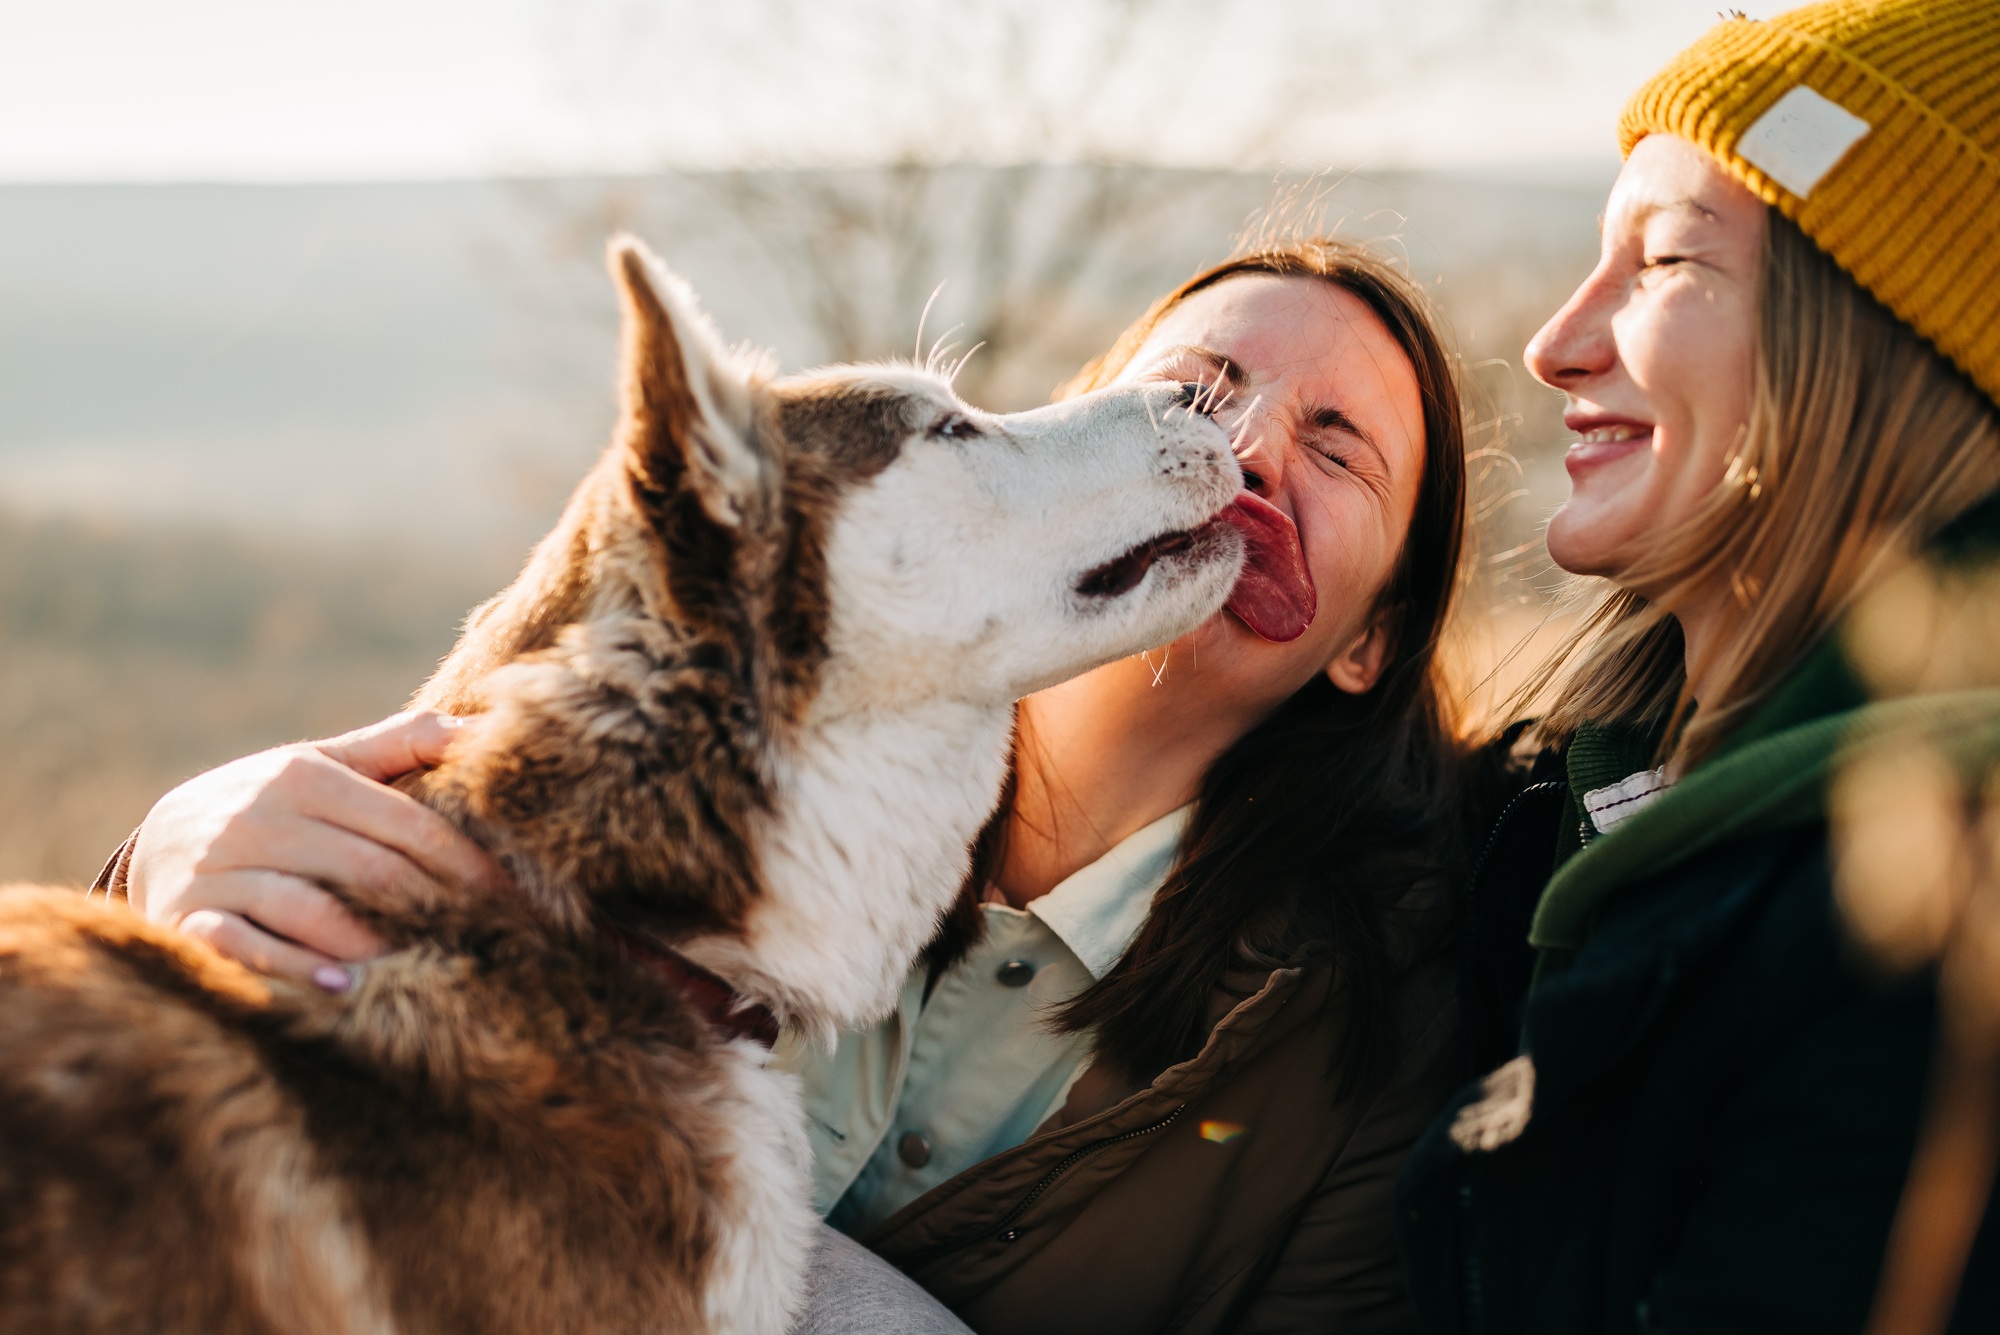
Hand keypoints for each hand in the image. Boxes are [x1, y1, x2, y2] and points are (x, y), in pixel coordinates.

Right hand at [128, 711, 506, 989]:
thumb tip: (484, 726)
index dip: (472, 868)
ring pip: (312, 910)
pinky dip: (292, 966)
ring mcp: (219, 871)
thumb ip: (400, 743)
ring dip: (375, 944)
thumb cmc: (271, 804)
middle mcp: (260, 819)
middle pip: (373, 872)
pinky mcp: (186, 920)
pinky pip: (244, 946)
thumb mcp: (325, 763)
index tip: (518, 902)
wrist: (159, 842)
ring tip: (431, 971)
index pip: (411, 827)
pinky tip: (340, 988)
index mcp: (306, 775)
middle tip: (495, 949)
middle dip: (440, 911)